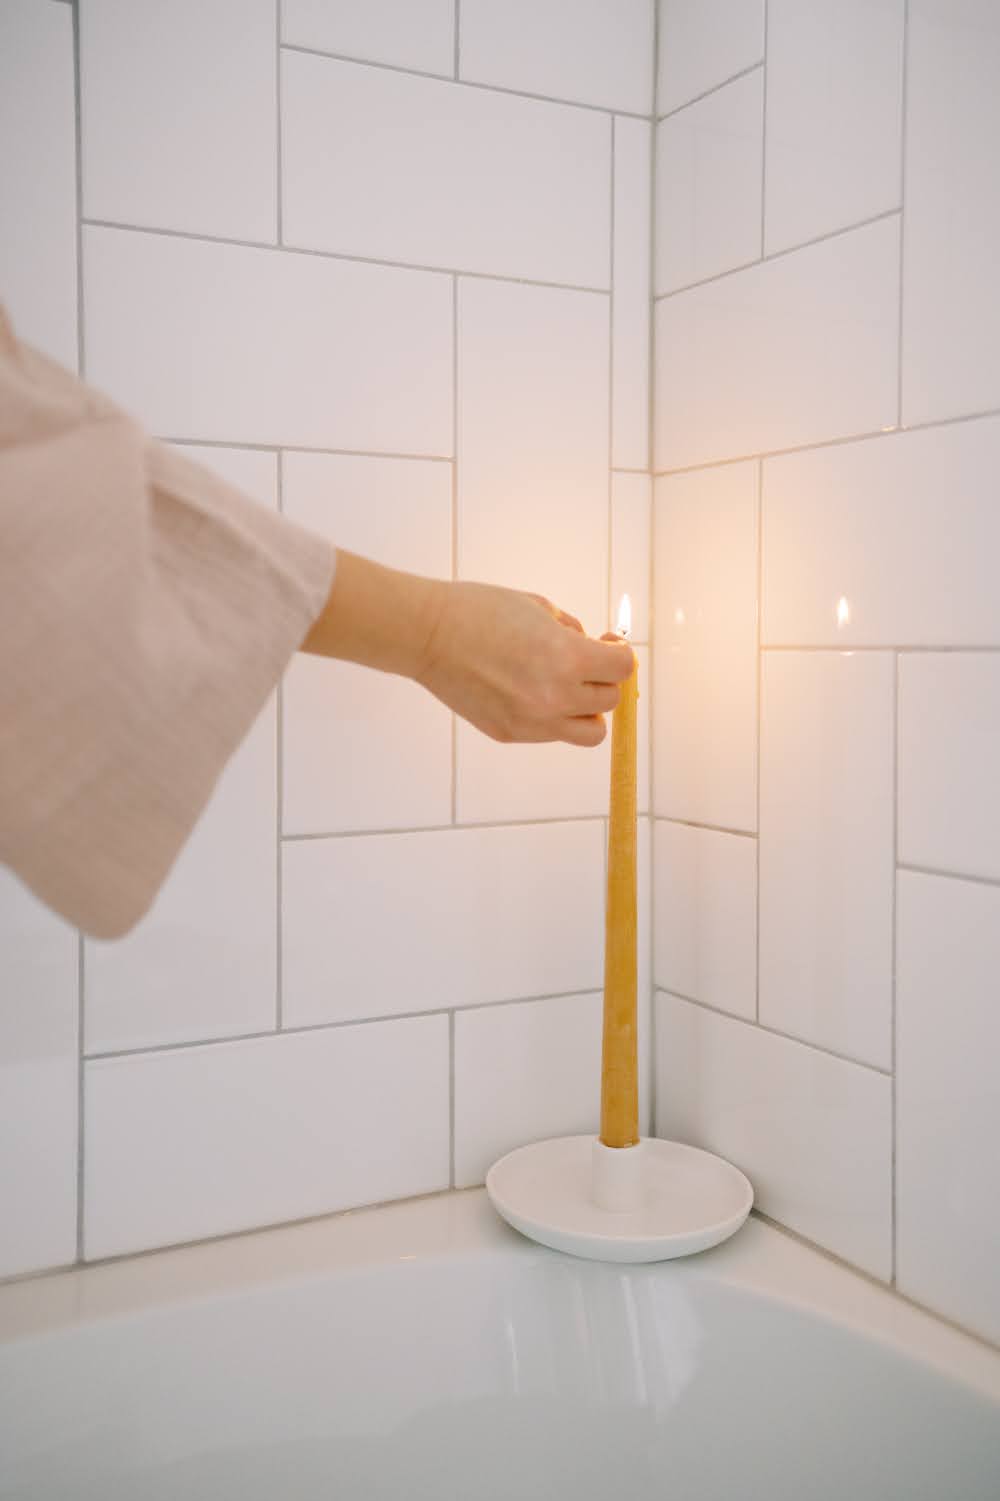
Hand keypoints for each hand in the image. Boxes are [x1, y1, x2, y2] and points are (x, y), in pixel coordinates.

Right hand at [415, 579, 634, 746]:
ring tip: (566, 689)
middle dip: (602, 679)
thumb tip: (593, 648)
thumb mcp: (538, 607)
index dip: (619, 653)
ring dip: (586, 710)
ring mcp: (532, 722)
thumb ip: (572, 631)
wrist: (428, 635)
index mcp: (567, 659)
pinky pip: (551, 733)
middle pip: (609, 701)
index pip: (622, 669)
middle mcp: (555, 698)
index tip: (608, 645)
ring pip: (589, 731)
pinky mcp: (510, 733)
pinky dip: (552, 717)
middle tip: (583, 663)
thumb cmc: (479, 611)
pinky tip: (529, 691)